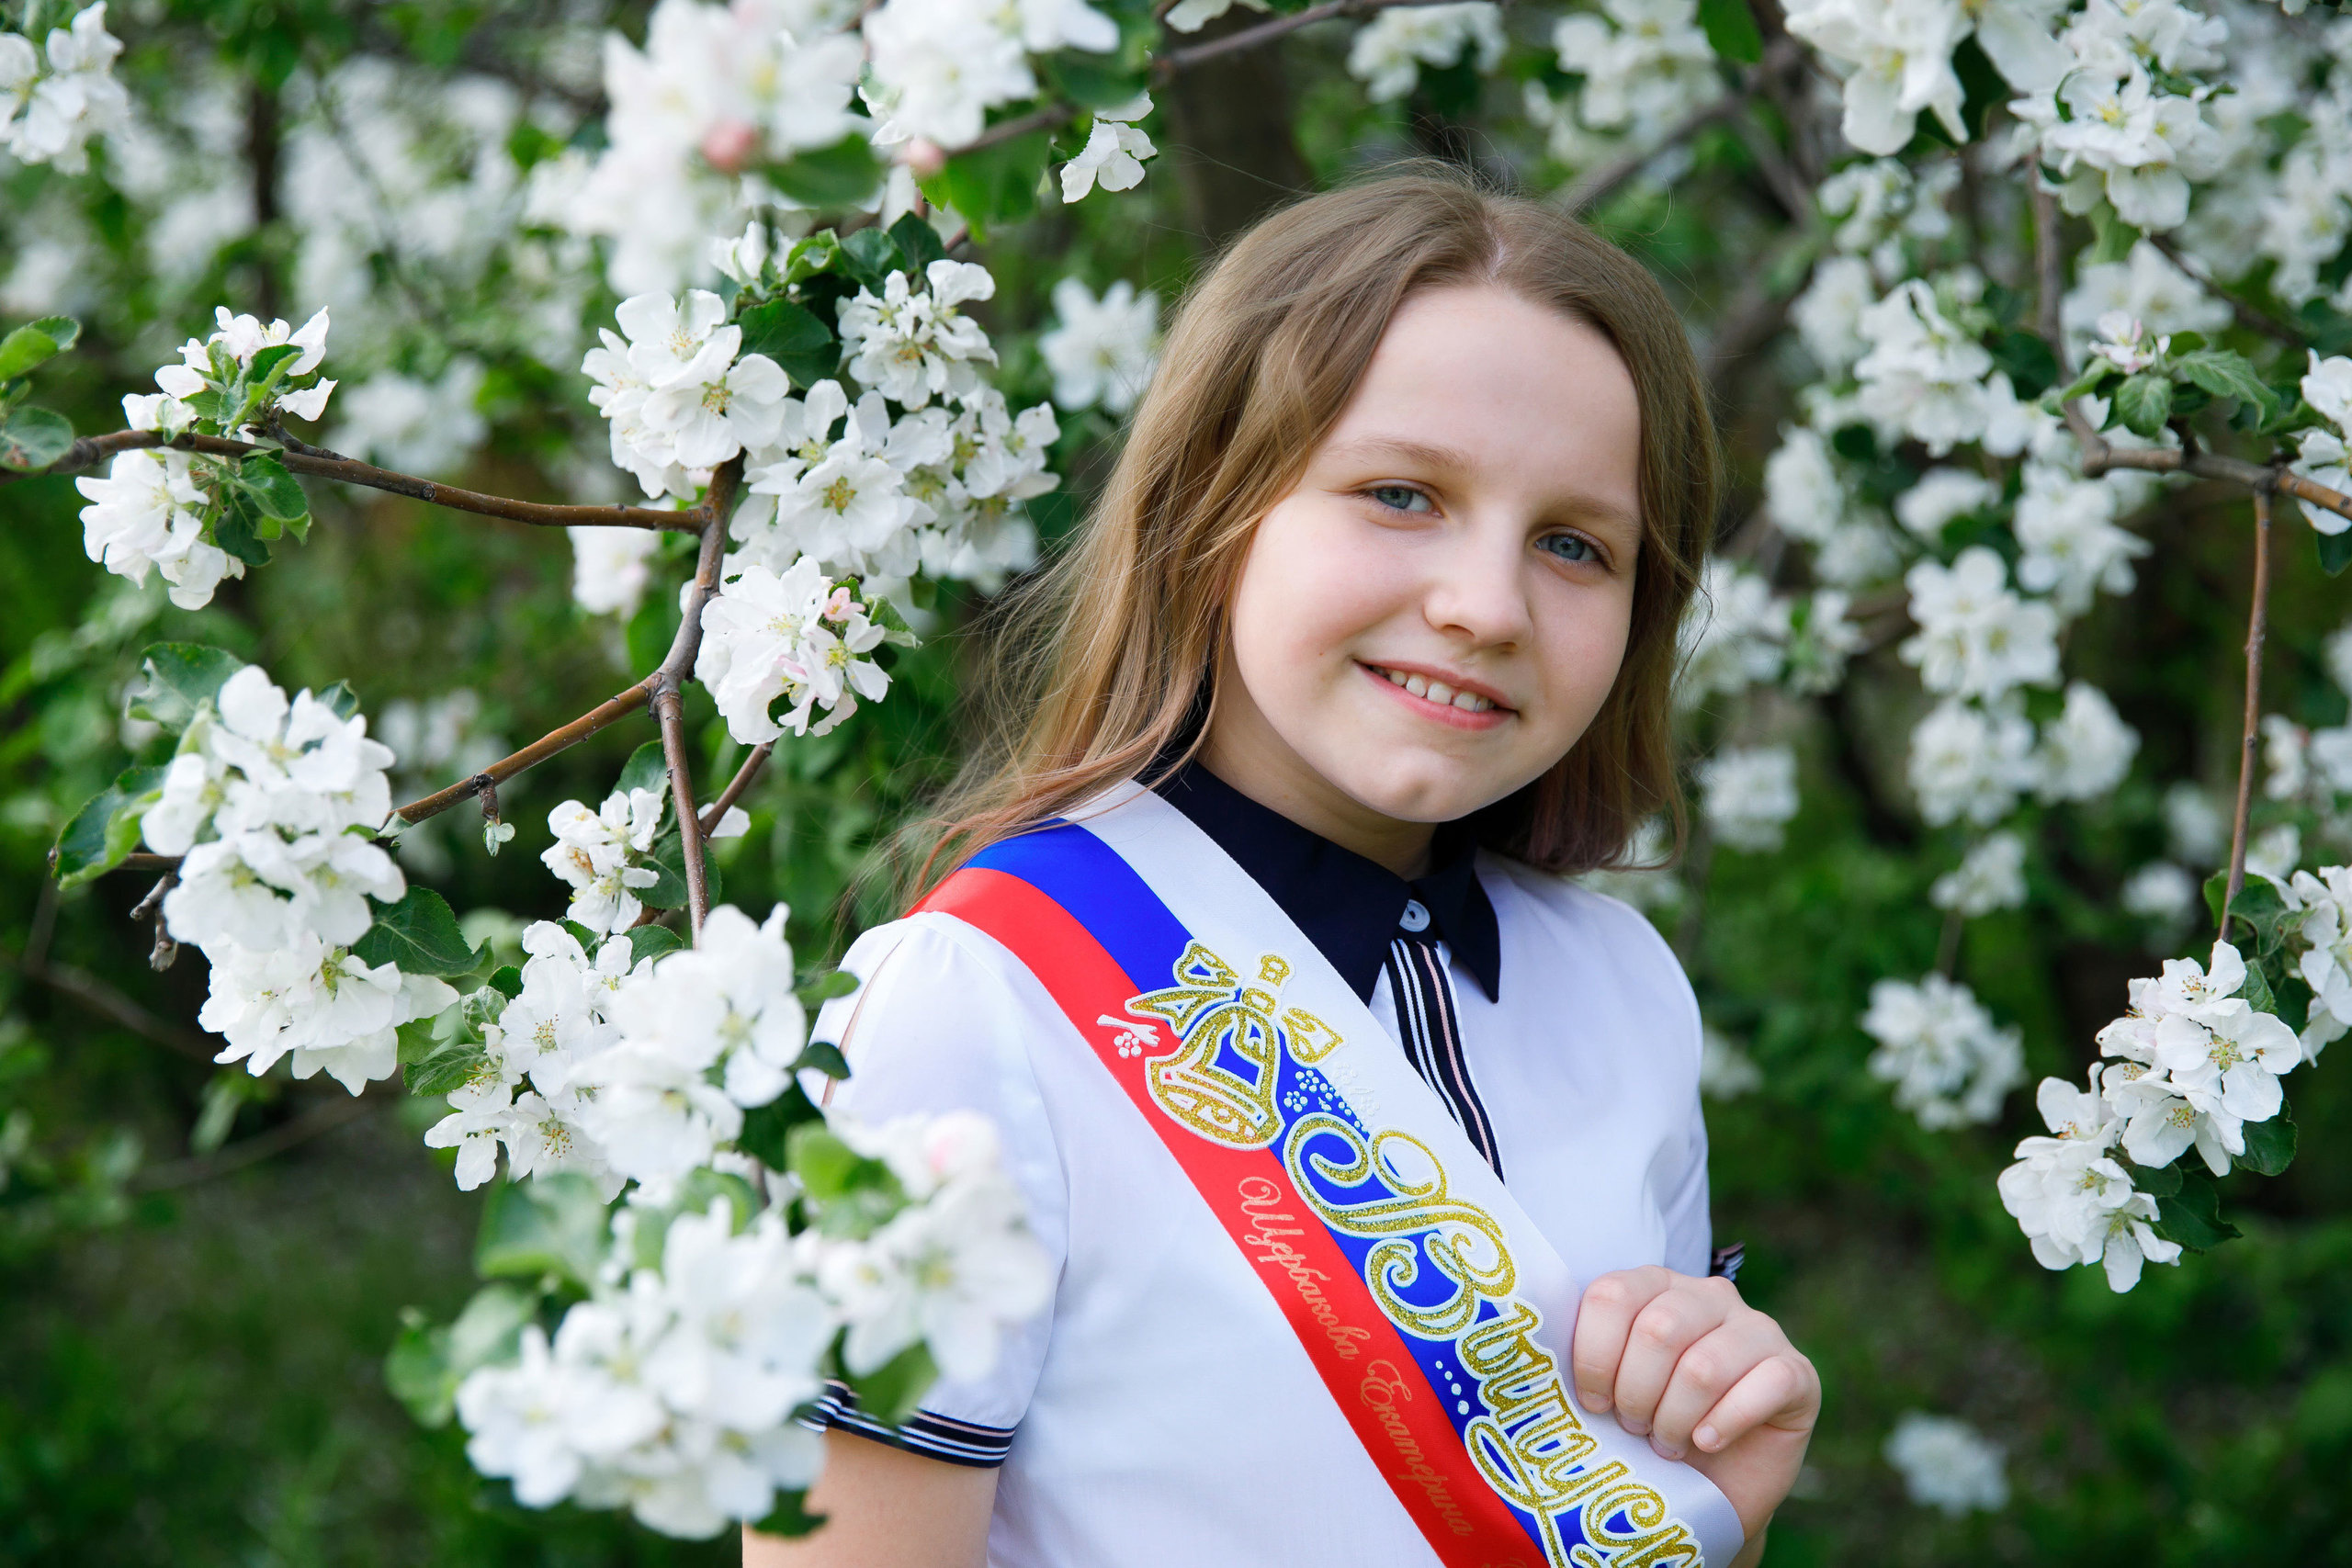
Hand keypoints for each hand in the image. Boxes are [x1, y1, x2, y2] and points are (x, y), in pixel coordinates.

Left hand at [1569, 1266, 1818, 1547]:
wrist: (1710, 1489)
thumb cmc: (1647, 1434)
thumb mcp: (1606, 1392)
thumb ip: (1580, 1362)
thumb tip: (1524, 1360)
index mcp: (1652, 1286)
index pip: (1611, 1295)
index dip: (1594, 1356)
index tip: (1593, 1402)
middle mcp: (1707, 1295)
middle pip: (1658, 1329)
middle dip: (1636, 1394)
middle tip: (1635, 1428)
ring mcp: (1758, 1329)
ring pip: (1704, 1366)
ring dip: (1676, 1419)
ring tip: (1669, 1444)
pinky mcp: (1797, 1371)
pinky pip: (1763, 1386)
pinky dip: (1725, 1425)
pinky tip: (1708, 1444)